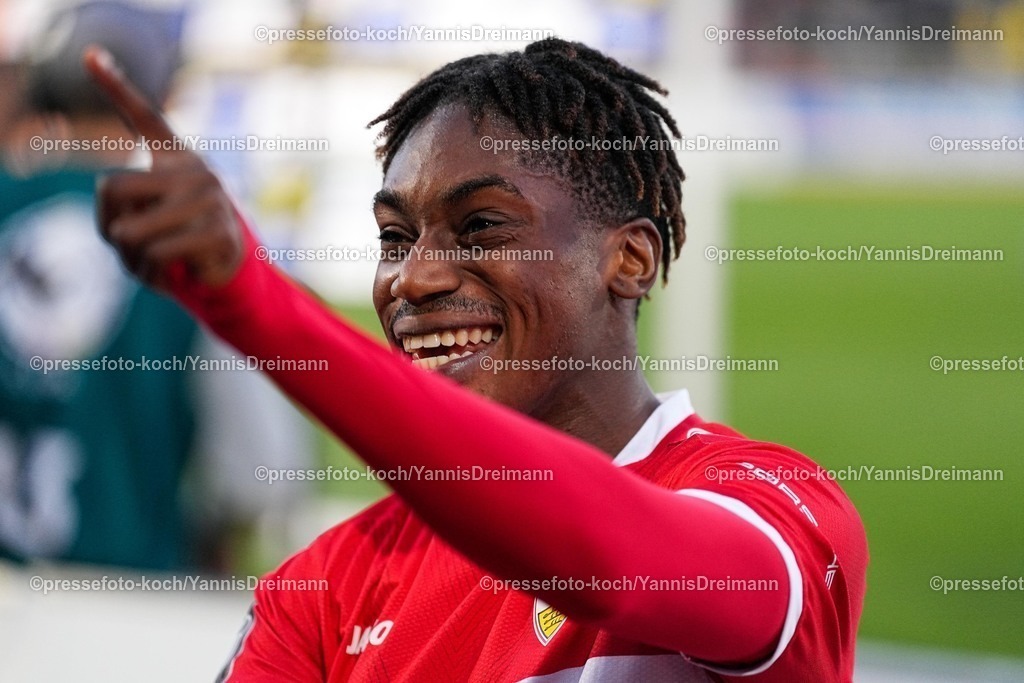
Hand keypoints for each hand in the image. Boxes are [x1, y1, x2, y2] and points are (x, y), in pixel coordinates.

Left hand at [84, 45, 243, 291]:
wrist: (226, 277)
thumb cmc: (177, 245)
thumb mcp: (143, 223)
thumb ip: (125, 214)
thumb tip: (124, 230)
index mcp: (176, 159)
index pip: (146, 117)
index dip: (115, 86)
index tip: (90, 55)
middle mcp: (195, 169)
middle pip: (110, 188)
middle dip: (109, 226)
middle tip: (130, 244)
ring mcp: (211, 197)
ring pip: (130, 230)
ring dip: (131, 257)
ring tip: (153, 262)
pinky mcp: (220, 230)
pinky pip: (157, 252)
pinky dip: (154, 272)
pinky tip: (173, 272)